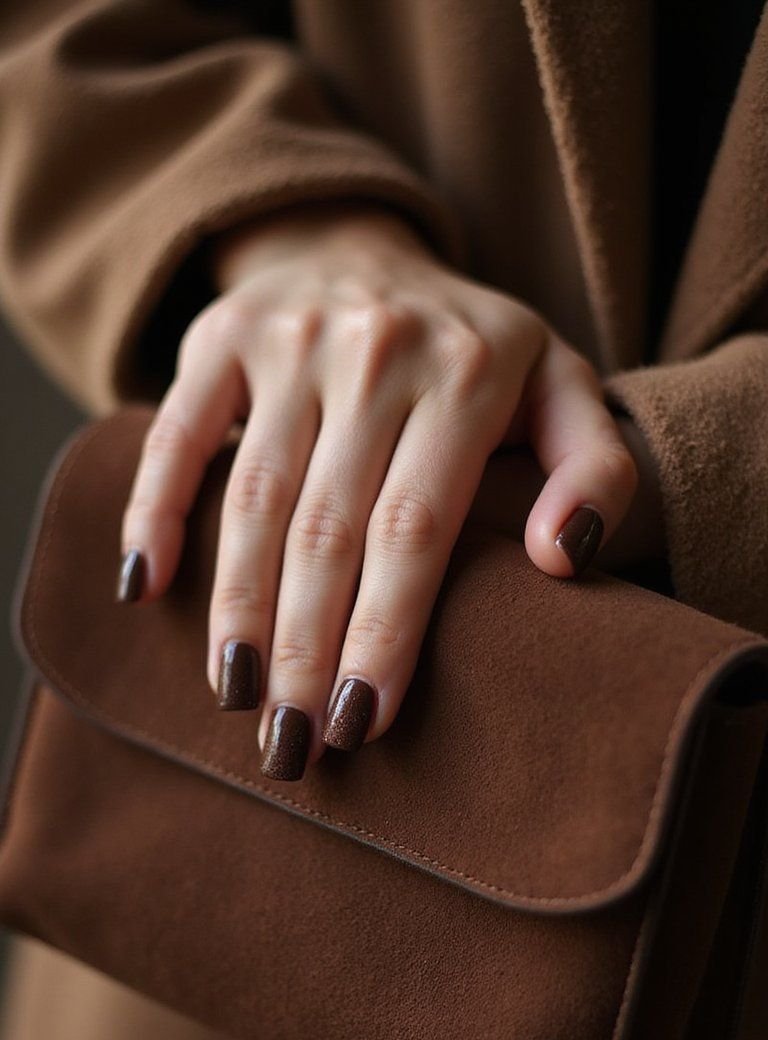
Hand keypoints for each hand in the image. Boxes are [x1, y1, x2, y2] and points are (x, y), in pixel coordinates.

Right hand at [117, 201, 665, 779]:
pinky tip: (146, 591)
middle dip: (305, 649)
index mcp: (467, 373)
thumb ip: (594, 467)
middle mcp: (376, 348)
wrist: (370, 248)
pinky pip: (178, 436)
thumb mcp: (562, 389)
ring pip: (254, 499)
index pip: (416, 530)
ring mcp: (290, 337)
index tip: (361, 723)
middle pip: (329, 529)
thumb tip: (563, 557)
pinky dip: (155, 512)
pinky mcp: (221, 337)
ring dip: (237, 609)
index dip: (384, 633)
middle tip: (290, 746)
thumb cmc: (474, 353)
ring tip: (236, 697)